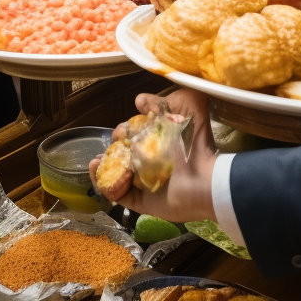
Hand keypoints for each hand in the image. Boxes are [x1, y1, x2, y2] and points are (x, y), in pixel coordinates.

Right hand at [89, 90, 218, 223]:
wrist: (205, 180)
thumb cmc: (197, 145)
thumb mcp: (189, 110)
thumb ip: (167, 100)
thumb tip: (139, 100)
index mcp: (160, 142)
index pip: (136, 133)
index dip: (127, 129)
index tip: (124, 129)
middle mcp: (151, 161)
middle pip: (124, 151)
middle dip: (115, 145)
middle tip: (118, 141)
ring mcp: (144, 182)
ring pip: (117, 172)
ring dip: (103, 164)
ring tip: (98, 159)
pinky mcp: (141, 201)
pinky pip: (117, 193)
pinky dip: (103, 183)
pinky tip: (96, 169)